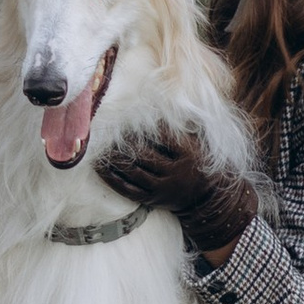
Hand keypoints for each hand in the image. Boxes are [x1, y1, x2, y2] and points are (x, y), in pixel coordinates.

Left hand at [98, 127, 258, 266]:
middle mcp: (176, 172)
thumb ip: (180, 124)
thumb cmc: (194, 159)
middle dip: (125, 144)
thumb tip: (157, 104)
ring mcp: (163, 188)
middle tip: (109, 132)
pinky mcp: (151, 199)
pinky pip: (128, 189)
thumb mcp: (195, 140)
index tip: (128, 117)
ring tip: (101, 148)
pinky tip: (100, 169)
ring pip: (134, 173)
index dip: (144, 127)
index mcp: (188, 154)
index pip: (163, 137)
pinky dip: (112, 179)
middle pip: (145, 155)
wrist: (203, 196)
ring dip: (115, 160)